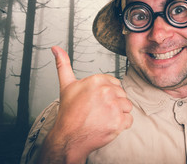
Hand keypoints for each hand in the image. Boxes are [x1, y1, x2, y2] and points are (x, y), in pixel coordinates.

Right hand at [40, 46, 132, 162]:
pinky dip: (121, 125)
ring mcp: (113, 107)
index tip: (97, 101)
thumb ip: (63, 64)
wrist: (68, 138)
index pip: (115, 83)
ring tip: (103, 118)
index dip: (107, 93)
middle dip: (113, 103)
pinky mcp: (119, 121)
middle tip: (98, 111)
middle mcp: (106, 91)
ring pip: (127, 106)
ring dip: (118, 113)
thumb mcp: (66, 85)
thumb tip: (56, 48)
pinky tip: (108, 125)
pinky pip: (129, 120)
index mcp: (97, 80)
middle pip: (122, 94)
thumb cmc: (69, 113)